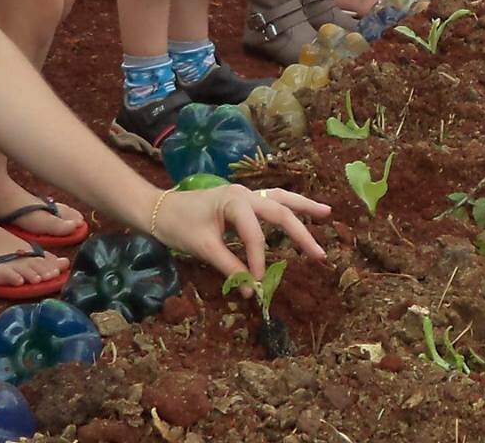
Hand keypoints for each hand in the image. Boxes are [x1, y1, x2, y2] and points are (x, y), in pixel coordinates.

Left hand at [149, 183, 329, 281]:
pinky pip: (271, 202)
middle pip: (280, 210)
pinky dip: (288, 207)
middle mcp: (244, 193)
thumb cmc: (178, 225)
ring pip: (280, 198)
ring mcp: (244, 194)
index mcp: (234, 201)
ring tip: (326, 213)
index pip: (255, 236)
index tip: (258, 285)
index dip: (258, 262)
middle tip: (319, 254)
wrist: (158, 209)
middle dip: (301, 232)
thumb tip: (252, 291)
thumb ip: (229, 268)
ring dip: (303, 207)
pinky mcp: (242, 200)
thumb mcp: (203, 248)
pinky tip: (300, 212)